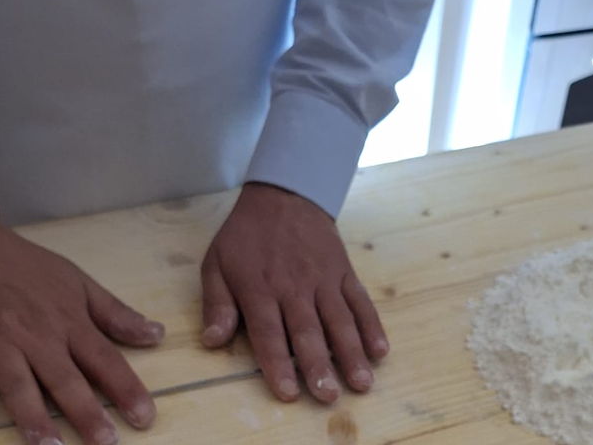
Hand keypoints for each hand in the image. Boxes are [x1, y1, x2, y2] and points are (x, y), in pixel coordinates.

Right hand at [0, 215, 164, 444]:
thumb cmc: (28, 266)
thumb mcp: (79, 281)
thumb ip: (116, 313)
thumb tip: (157, 335)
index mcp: (68, 320)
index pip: (103, 358)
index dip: (125, 388)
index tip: (144, 416)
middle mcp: (36, 335)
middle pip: (64, 379)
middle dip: (86, 413)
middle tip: (106, 443)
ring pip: (18, 385)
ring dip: (33, 419)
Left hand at [200, 182, 388, 403]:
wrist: (284, 195)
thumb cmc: (246, 236)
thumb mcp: (216, 264)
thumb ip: (216, 303)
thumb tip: (212, 341)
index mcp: (259, 289)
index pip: (269, 333)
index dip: (277, 364)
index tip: (287, 393)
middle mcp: (294, 287)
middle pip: (308, 332)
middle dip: (319, 367)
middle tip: (329, 396)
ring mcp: (323, 280)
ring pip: (339, 321)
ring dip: (351, 353)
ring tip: (362, 383)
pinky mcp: (344, 272)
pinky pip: (360, 301)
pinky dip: (372, 325)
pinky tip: (380, 350)